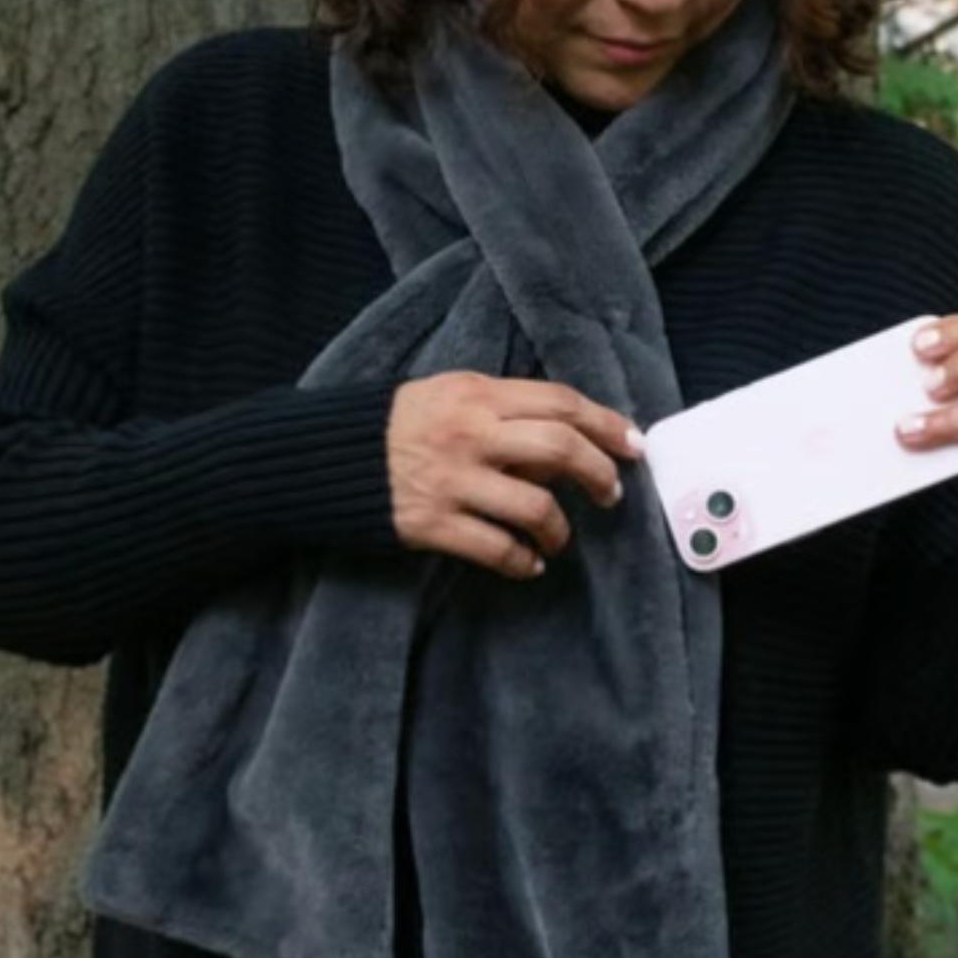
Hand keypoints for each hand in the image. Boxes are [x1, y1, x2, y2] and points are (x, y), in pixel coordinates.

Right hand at [388, 372, 644, 578]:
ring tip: (559, 537)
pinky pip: (497, 548)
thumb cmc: (399, 423)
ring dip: (560, 528)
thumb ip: (502, 408)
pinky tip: (529, 563)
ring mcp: (452, 481)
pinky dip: (522, 561)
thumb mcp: (449, 394)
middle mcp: (470, 434)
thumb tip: (564, 437)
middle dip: (598, 473)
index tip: (631, 443)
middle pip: (559, 448)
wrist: (326, 456)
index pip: (560, 402)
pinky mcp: (432, 523)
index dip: (605, 423)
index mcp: (477, 394)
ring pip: (536, 506)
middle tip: (610, 492)